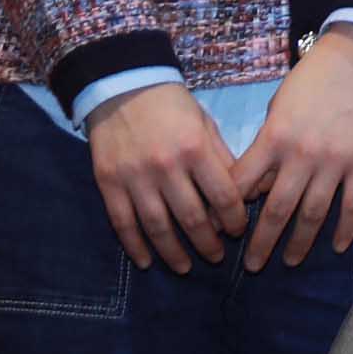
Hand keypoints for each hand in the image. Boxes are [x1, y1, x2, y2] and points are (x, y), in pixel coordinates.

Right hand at [86, 80, 245, 271]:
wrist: (122, 86)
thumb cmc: (172, 105)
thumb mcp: (205, 124)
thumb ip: (222, 159)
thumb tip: (244, 195)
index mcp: (196, 149)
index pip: (223, 196)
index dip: (234, 220)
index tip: (240, 231)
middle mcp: (166, 166)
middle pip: (192, 218)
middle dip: (208, 244)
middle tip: (217, 258)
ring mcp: (135, 177)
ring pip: (157, 226)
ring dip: (174, 252)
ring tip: (186, 267)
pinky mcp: (108, 183)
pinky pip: (123, 222)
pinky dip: (135, 246)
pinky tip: (146, 261)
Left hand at [239, 27, 352, 264]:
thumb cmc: (309, 82)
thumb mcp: (276, 109)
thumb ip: (266, 149)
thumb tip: (260, 189)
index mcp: (274, 139)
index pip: (243, 185)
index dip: (229, 211)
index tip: (223, 231)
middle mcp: (302, 155)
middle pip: (278, 209)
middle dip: (263, 242)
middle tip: (252, 266)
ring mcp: (336, 162)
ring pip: (314, 213)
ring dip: (301, 242)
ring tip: (291, 262)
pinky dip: (345, 227)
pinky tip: (338, 246)